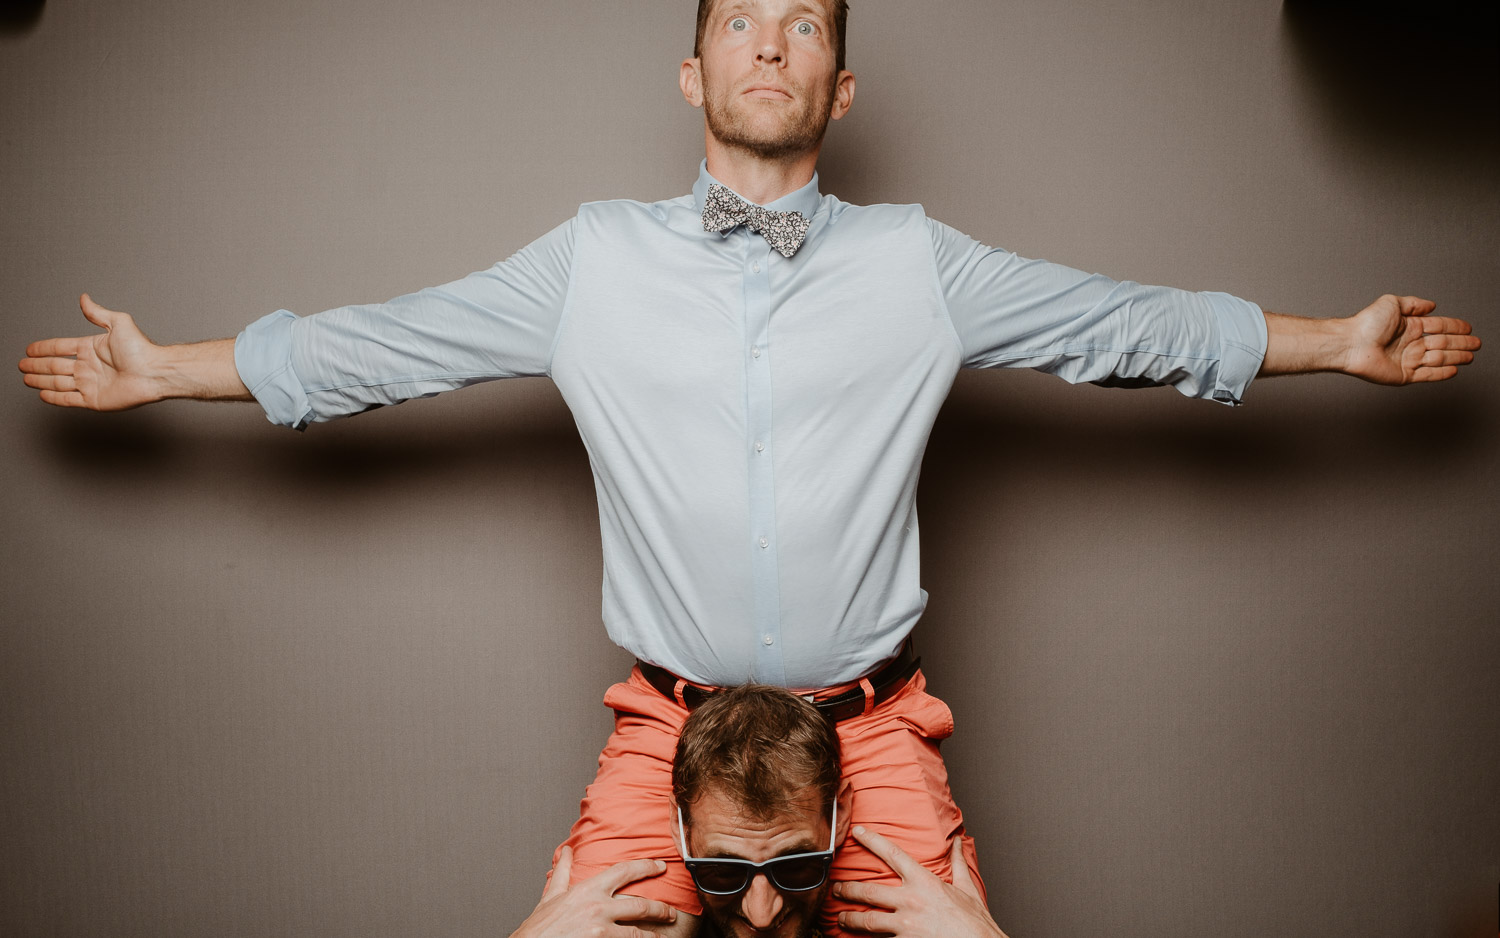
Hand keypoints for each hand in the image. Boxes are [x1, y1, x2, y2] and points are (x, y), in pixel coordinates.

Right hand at [20, 294, 166, 409]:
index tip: (30, 349)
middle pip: (55, 366)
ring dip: (41, 380)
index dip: (44, 348)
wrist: (154, 373)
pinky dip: (54, 398)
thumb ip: (98, 313)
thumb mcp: (118, 323)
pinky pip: (69, 399)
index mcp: (91, 348)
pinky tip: (42, 394)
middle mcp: (89, 366)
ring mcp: (91, 383)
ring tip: (26, 379)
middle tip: (22, 365)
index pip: (61, 347)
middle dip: (37, 365)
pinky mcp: (94, 400)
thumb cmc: (142, 349)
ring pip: (58, 382)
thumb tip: (84, 298)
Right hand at [508, 846, 677, 937]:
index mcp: (588, 891)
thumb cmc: (538, 929)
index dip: (646, 866)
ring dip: (651, 936)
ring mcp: (601, 931)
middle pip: (641, 905)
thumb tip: (565, 852)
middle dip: (661, 909)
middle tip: (670, 913)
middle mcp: (598, 909)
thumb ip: (562, 873)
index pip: (624, 871)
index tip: (660, 866)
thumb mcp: (550, 897)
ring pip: (638, 933)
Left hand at [835, 827, 1009, 937]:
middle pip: (869, 891)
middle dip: (847, 889)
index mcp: (924, 882)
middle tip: (836, 888)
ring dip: (850, 919)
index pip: (892, 854)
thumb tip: (957, 842)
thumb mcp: (967, 888)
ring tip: (840, 918)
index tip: (857, 831)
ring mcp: (905, 925)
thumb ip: (957, 864)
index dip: (872, 840)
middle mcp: (910, 902)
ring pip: (868, 920)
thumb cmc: (975, 922)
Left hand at [1341, 295, 1478, 384]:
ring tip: (1470, 356)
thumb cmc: (1366, 323)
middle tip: (1476, 344)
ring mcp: (1408, 360)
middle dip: (1461, 343)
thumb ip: (1413, 304)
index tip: (1468, 328)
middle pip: (1442, 343)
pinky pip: (1427, 375)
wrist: (1352, 344)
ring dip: (1456, 357)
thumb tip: (1432, 305)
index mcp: (1409, 327)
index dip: (1454, 327)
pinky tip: (1454, 369)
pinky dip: (1442, 373)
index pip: (1438, 326)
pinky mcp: (1403, 375)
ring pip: (1438, 359)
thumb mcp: (1392, 303)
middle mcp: (1410, 343)